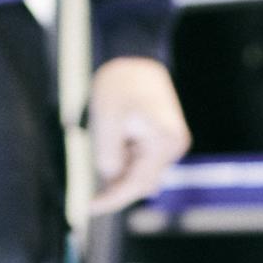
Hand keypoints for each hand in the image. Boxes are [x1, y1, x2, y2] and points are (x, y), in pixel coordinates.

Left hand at [87, 55, 190, 213]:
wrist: (135, 54)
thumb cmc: (120, 83)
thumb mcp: (105, 121)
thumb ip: (108, 157)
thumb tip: (111, 180)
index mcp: (164, 142)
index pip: (136, 184)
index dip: (111, 199)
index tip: (89, 208)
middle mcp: (173, 146)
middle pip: (140, 181)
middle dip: (115, 181)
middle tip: (91, 174)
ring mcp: (171, 142)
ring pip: (140, 171)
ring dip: (119, 166)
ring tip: (106, 132)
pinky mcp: (164, 138)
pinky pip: (141, 158)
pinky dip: (125, 157)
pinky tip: (114, 135)